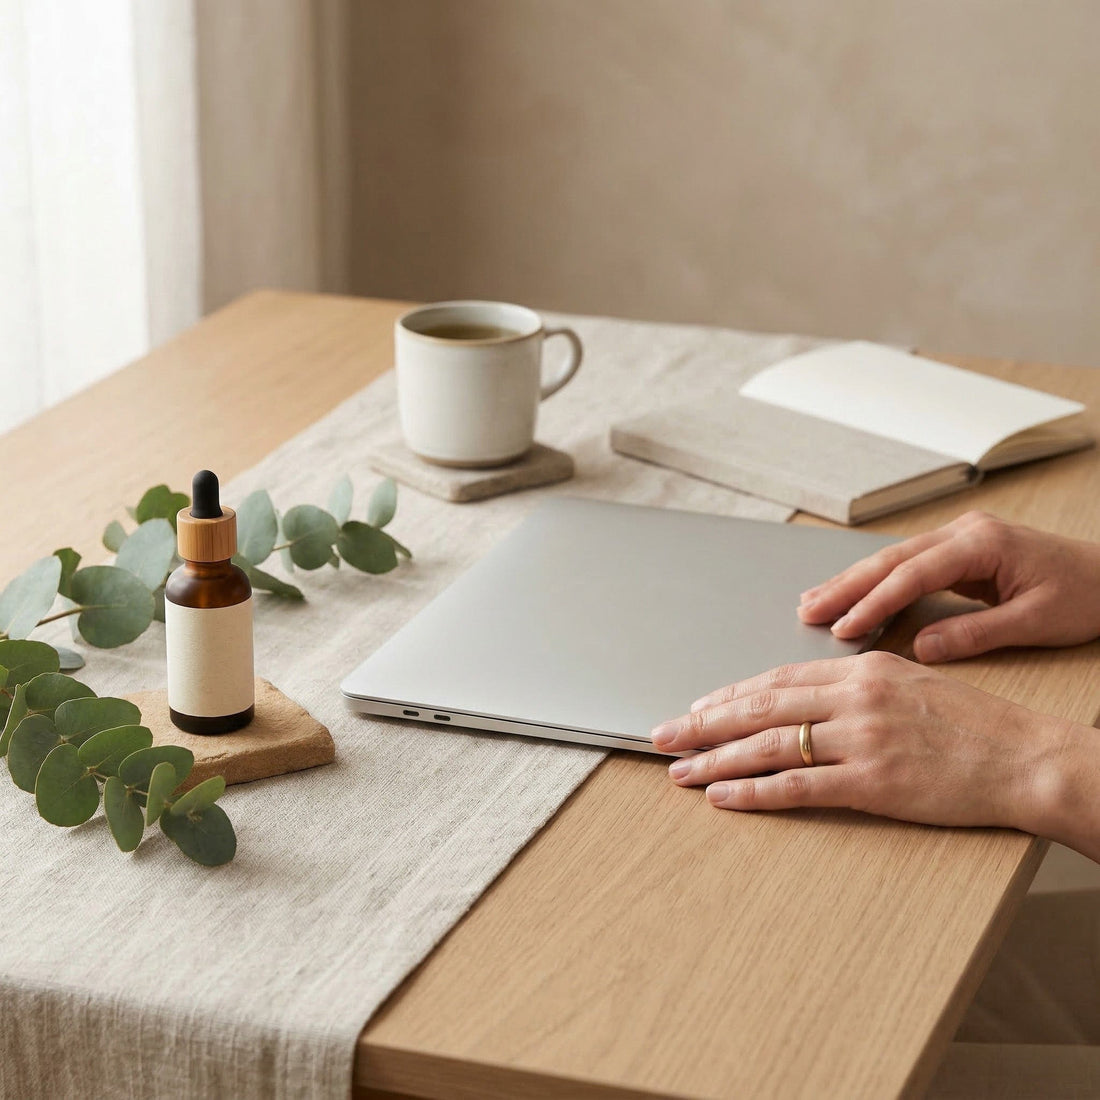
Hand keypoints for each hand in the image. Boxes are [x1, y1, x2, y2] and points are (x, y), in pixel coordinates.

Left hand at [651, 651, 1068, 831]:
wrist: (1025, 758)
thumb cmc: (973, 723)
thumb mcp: (911, 682)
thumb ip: (855, 686)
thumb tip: (803, 697)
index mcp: (862, 670)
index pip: (777, 680)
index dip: (729, 695)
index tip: (696, 707)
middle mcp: (855, 698)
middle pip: (760, 708)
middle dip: (703, 723)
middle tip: (662, 735)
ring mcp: (862, 740)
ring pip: (768, 746)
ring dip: (716, 759)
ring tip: (679, 770)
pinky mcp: (873, 783)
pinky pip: (798, 787)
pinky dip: (753, 792)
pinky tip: (724, 797)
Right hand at [798, 511, 1099, 662]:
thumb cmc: (1088, 596)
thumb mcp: (1036, 622)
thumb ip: (976, 634)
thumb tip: (921, 650)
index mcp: (983, 544)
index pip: (912, 574)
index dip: (874, 602)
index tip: (843, 627)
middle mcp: (965, 532)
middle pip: (891, 559)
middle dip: (846, 586)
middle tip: (808, 610)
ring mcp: (961, 538)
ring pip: (893, 559)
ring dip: (853, 581)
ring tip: (814, 602)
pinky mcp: (961, 551)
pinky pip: (907, 565)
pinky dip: (876, 582)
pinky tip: (852, 594)